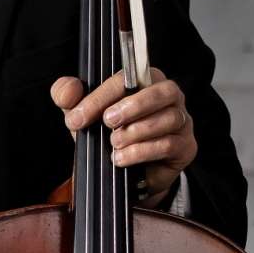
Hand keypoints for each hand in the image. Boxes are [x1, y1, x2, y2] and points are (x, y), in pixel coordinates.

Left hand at [50, 63, 195, 203]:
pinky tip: (122, 158)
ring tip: (114, 144)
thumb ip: (68, 97)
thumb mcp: (83, 115)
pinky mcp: (186, 147)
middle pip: (164, 90)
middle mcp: (169, 98)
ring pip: (168, 118)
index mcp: (145, 81)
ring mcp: (182, 121)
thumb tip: (68, 90)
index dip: (102, 96)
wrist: (122, 174)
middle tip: (107, 122)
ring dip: (136, 132)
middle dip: (133, 106)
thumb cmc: (107, 135)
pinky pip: (169, 144)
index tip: (78, 116)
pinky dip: (142, 151)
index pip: (129, 78)